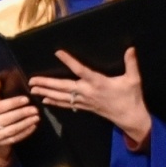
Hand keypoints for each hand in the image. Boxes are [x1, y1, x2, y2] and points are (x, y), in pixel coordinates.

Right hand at [0, 77, 38, 166]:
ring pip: (12, 129)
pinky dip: (25, 132)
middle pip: (5, 119)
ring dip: (25, 123)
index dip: (12, 103)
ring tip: (36, 116)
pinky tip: (33, 125)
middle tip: (35, 109)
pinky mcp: (2, 143)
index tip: (25, 99)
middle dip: (21, 113)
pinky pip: (16, 138)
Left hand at [30, 48, 151, 148]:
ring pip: (62, 96)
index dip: (69, 61)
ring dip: (46, 92)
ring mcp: (84, 101)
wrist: (131, 118)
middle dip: (47, 83)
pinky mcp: (84, 107)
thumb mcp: (133, 80)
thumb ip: (131, 64)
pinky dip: (55, 102)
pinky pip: (67, 104)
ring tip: (32, 89)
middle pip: (63, 86)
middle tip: (31, 80)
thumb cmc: (131, 97)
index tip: (57, 52)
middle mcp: (88, 91)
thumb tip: (131, 48)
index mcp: (98, 82)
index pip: (80, 70)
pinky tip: (44, 100)